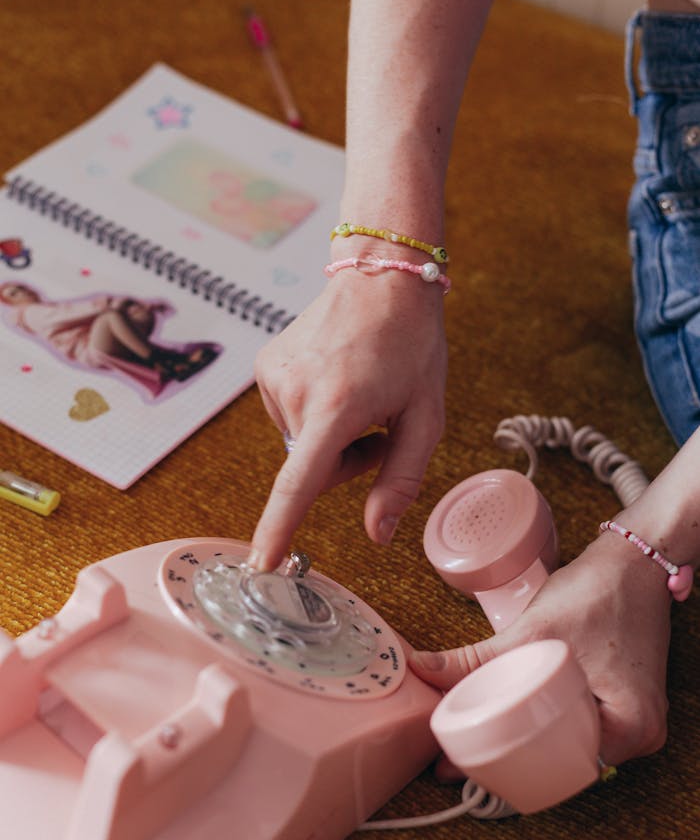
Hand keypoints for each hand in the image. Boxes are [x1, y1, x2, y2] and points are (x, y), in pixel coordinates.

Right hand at [249, 263, 447, 570]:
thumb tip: (376, 535)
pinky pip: (288, 415)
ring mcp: (273, 375)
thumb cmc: (412, 346)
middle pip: (312, 470)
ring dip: (329, 434)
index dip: (279, 528)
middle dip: (343, 462)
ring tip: (357, 390)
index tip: (260, 563)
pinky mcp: (265, 365)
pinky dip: (312, 412)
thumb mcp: (425, 417)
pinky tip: (335, 377)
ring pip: (299, 443)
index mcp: (339, 406)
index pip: (300, 481)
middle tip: (376, 424)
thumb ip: (401, 480)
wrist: (383, 276)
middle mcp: (296, 390)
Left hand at [410, 530, 671, 770]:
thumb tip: (421, 668)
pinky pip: (578, 730)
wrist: (632, 564)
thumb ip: (474, 659)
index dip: (509, 776)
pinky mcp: (622, 707)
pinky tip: (510, 731)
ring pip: (569, 750)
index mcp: (631, 729)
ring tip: (474, 752)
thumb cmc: (596, 593)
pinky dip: (545, 730)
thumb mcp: (532, 632)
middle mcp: (639, 737)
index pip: (561, 770)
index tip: (465, 776)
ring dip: (525, 750)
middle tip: (458, 766)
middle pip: (563, 766)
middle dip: (510, 768)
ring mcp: (633, 723)